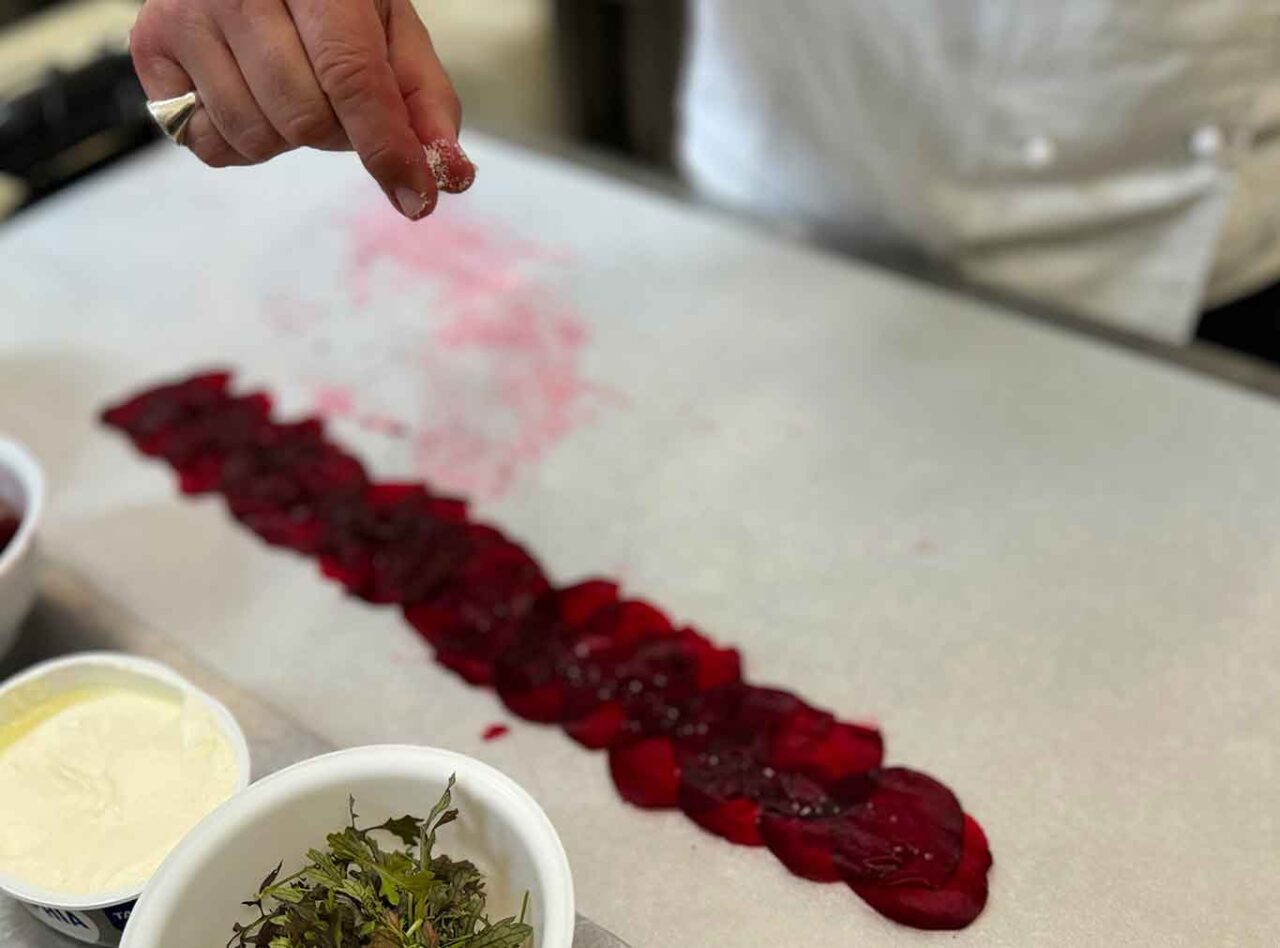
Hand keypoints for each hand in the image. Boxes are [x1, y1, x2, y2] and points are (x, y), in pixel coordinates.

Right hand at [129, 0, 475, 219]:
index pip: (353, 78)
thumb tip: (449, 175)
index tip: (418, 199)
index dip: (388, 147)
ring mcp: (185, 14)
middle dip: (334, 132)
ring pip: (253, 138)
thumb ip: (425, 100)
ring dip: (285, 137)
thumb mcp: (389, 28)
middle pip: (304, 121)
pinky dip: (238, 139)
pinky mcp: (148, 45)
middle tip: (333, 95)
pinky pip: (205, 142)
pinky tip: (246, 92)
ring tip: (287, 84)